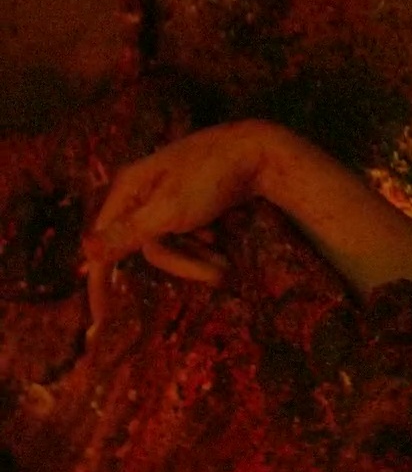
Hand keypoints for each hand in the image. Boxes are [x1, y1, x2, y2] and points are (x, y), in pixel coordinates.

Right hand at [84, 121, 268, 327]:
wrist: (264, 152)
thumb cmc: (214, 178)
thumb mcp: (170, 210)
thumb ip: (129, 233)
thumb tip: (86, 251)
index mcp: (129, 188)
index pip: (106, 242)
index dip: (100, 282)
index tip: (100, 319)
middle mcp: (145, 190)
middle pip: (150, 246)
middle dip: (184, 263)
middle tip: (221, 275)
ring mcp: (171, 195)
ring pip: (174, 242)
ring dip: (200, 256)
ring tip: (229, 261)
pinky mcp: (195, 200)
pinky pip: (191, 233)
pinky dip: (207, 241)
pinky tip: (225, 235)